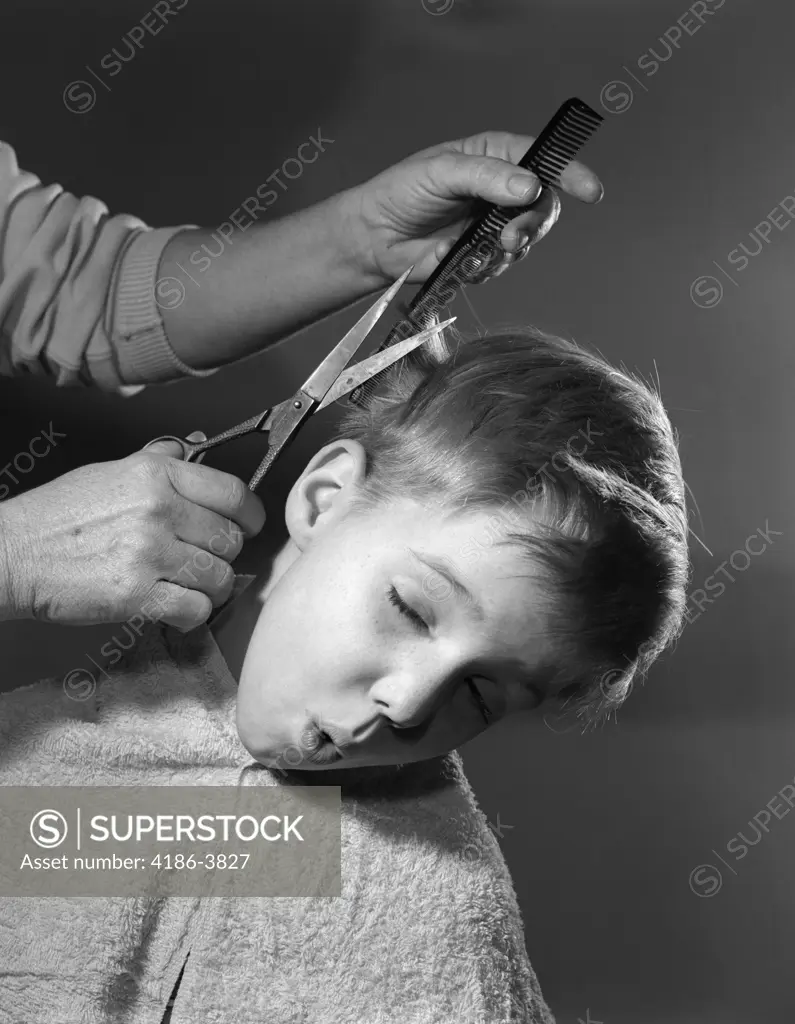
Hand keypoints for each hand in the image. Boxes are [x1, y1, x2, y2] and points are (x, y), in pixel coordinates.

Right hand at [0, 438, 264, 628]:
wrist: (12, 553)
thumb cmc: (57, 515)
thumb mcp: (108, 472)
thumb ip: (156, 462)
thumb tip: (190, 450)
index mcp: (155, 475)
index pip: (233, 493)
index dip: (251, 515)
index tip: (250, 525)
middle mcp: (158, 510)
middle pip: (230, 540)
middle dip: (224, 555)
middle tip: (205, 560)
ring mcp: (148, 553)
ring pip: (219, 577)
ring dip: (211, 588)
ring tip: (189, 586)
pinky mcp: (135, 595)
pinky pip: (196, 609)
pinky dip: (194, 615)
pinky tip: (178, 608)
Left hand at [341, 130, 602, 284]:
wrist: (375, 239)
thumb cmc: (402, 192)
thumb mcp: (442, 172)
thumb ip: (486, 176)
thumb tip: (529, 186)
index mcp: (495, 156)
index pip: (543, 158)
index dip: (570, 172)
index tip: (589, 191)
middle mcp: (501, 189)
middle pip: (544, 204)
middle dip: (534, 223)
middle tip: (512, 236)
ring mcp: (494, 224)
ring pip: (529, 238)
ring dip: (512, 248)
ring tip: (483, 250)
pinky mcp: (483, 254)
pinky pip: (504, 263)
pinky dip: (489, 266)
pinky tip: (465, 261)